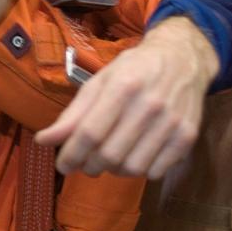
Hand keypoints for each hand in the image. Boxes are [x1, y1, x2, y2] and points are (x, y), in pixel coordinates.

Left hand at [34, 16, 218, 178]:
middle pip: (110, 155)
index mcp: (122, 87)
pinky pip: (156, 171)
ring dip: (114, 171)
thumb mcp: (99, 82)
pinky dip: (140, 171)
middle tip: (85, 163)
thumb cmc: (134, 70)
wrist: (183, 58)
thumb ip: (72, 114)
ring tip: (109, 159)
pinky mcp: (188, 136)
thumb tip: (43, 141)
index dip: (71, 155)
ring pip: (133, 168)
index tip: (62, 166)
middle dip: (89, 166)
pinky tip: (134, 156)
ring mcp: (172, 122)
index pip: (90, 133)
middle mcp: (149, 105)